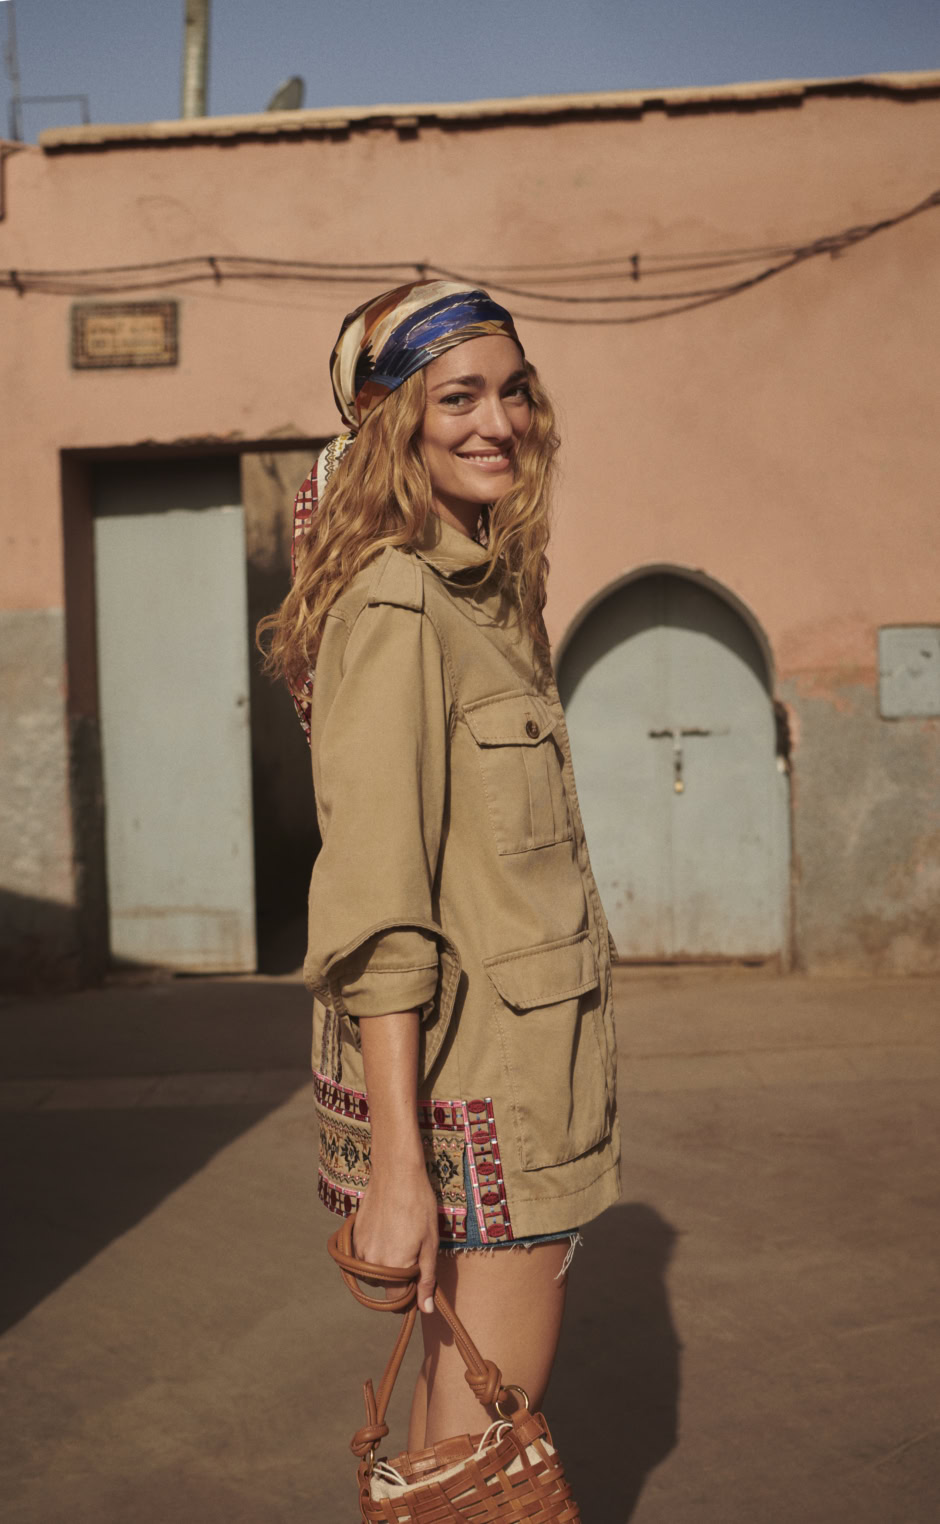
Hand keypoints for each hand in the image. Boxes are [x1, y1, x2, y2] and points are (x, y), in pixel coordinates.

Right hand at [352, 1161, 439, 1313]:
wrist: (395, 1173)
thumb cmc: (418, 1205)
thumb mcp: (430, 1243)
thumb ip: (426, 1279)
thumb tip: (426, 1310)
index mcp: (393, 1268)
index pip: (397, 1300)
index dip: (410, 1294)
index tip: (418, 1279)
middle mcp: (371, 1263)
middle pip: (384, 1285)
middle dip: (398, 1277)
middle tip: (412, 1251)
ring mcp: (359, 1248)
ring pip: (372, 1270)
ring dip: (385, 1263)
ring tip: (400, 1237)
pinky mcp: (353, 1235)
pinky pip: (363, 1254)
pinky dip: (374, 1249)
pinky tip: (387, 1230)